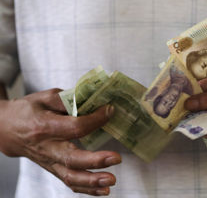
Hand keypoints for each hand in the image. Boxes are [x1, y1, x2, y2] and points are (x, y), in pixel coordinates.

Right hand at [0, 88, 120, 195]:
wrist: (6, 129)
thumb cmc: (28, 111)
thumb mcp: (45, 97)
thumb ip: (68, 100)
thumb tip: (93, 103)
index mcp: (45, 127)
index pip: (74, 127)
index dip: (95, 120)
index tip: (109, 111)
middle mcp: (47, 148)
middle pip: (72, 159)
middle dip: (95, 161)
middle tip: (116, 158)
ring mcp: (50, 162)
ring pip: (70, 177)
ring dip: (92, 181)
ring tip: (111, 180)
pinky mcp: (54, 169)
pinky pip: (70, 183)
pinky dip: (87, 189)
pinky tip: (104, 190)